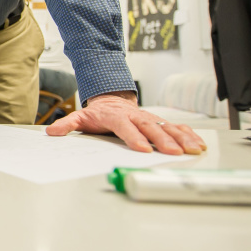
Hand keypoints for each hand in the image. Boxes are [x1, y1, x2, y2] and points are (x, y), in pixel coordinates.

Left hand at [45, 91, 205, 154]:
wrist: (112, 98)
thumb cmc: (97, 112)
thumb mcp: (80, 117)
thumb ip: (67, 124)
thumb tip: (52, 132)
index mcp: (116, 116)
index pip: (126, 127)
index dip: (134, 138)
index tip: (142, 149)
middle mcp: (136, 116)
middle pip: (151, 128)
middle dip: (162, 140)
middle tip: (172, 152)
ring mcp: (149, 118)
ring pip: (167, 126)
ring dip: (180, 138)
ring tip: (193, 149)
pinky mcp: (159, 121)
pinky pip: (175, 127)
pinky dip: (188, 134)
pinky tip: (198, 144)